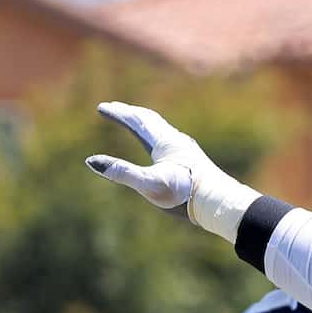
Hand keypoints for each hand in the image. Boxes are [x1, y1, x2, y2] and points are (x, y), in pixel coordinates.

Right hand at [87, 102, 260, 242]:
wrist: (220, 204)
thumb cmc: (185, 195)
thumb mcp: (148, 184)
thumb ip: (121, 172)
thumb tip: (91, 161)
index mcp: (164, 142)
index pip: (135, 121)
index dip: (117, 114)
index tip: (101, 108)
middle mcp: (176, 141)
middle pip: (149, 120)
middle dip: (130, 113)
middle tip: (115, 108)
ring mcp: (187, 151)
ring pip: (162, 129)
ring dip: (146, 123)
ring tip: (137, 122)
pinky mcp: (194, 162)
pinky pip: (172, 141)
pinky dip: (159, 136)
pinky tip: (164, 148)